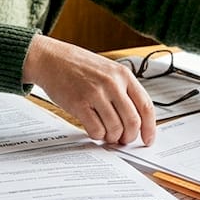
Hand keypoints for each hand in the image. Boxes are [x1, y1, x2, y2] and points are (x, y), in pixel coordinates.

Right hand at [22, 35, 155, 145]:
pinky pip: (96, 130)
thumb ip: (122, 90)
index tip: (147, 139)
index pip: (145, 106)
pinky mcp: (79, 104)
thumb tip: (134, 120)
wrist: (51, 59)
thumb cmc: (78, 65)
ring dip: (112, 138)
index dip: (149, 127)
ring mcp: (95, 94)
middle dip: (129, 137)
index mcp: (123, 75)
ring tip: (107, 135)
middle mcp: (112, 84)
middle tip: (123, 140)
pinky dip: (98, 136)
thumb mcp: (107, 70)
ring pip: (115, 128)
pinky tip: (94, 131)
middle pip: (132, 121)